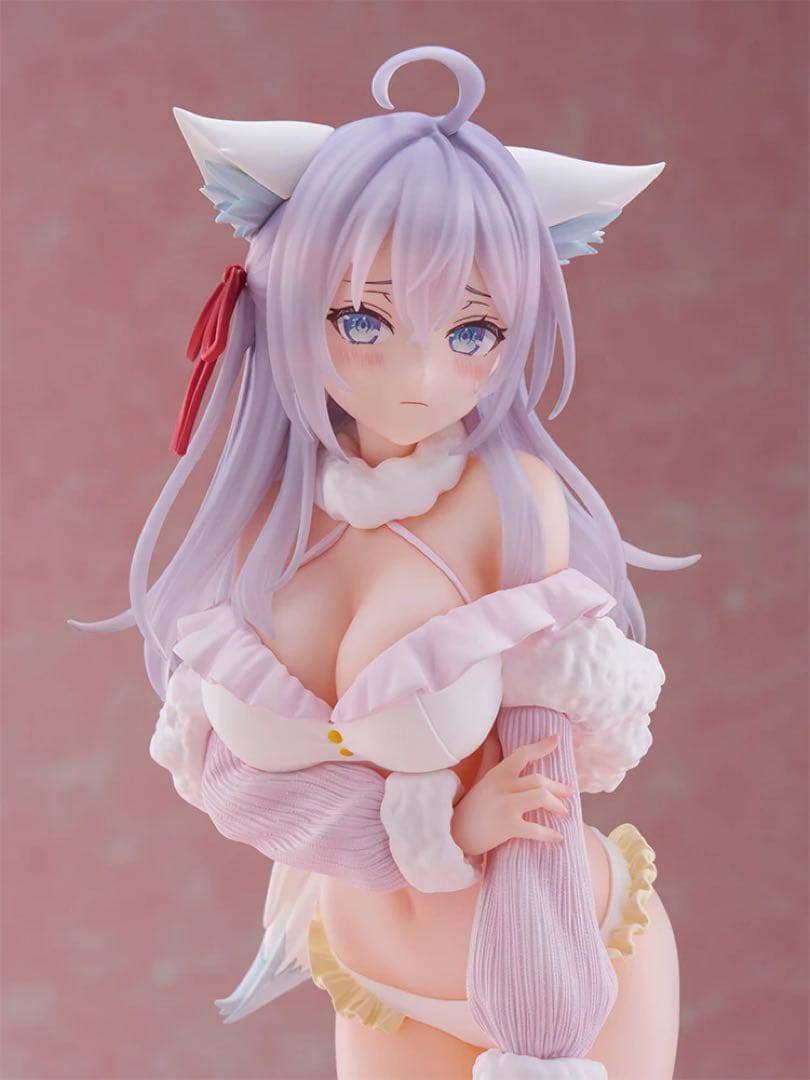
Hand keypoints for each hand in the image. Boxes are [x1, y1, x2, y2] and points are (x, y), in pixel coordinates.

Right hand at [450, 734, 572, 856]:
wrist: (453, 835)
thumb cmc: (471, 807)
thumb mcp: (480, 778)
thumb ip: (491, 758)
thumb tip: (493, 736)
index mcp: (498, 773)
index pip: (523, 754)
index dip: (542, 746)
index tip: (557, 739)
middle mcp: (502, 786)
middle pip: (539, 779)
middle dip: (558, 786)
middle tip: (569, 793)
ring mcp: (505, 805)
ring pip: (541, 796)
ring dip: (557, 805)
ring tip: (563, 812)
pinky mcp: (507, 826)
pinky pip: (536, 829)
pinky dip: (550, 834)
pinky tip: (558, 837)